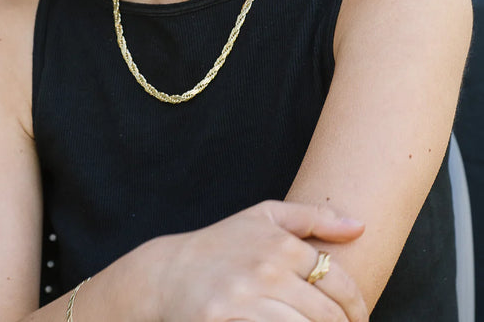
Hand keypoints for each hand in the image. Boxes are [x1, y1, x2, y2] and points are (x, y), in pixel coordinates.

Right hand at [150, 200, 367, 321]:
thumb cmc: (222, 243)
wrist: (168, 274)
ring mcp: (246, 299)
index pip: (340, 282)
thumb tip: (360, 226)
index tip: (358, 319)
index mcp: (282, 244)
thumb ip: (315, 217)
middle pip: (326, 314)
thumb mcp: (265, 216)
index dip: (357, 307)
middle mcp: (268, 271)